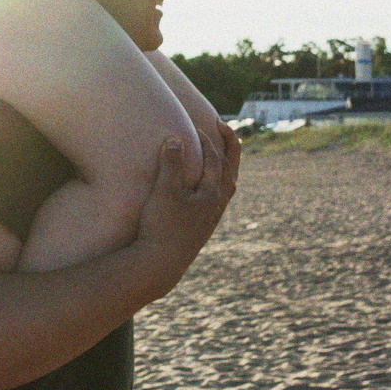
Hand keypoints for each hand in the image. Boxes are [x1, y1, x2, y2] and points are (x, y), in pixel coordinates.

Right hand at [137, 126, 236, 281]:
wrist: (159, 264)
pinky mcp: (201, 229)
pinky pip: (217, 199)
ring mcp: (211, 219)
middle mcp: (217, 205)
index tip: (193, 125)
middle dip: (228, 147)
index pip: (215, 158)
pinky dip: (216, 184)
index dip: (205, 138)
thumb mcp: (164, 191)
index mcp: (213, 193)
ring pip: (227, 187)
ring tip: (219, 155)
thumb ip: (172, 163)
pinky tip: (203, 186)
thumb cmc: (160, 226)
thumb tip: (177, 138)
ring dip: (226, 167)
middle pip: (231, 170)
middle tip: (221, 127)